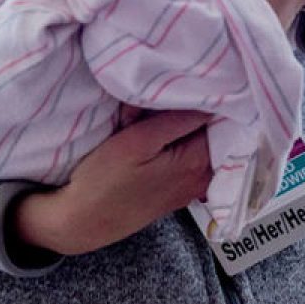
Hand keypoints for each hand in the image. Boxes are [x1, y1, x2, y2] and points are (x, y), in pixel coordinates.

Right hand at [8, 109, 212, 256]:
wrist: (83, 222)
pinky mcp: (176, 191)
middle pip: (212, 131)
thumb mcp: (137, 141)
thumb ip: (177, 120)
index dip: (208, 96)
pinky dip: (179, 142)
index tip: (191, 81)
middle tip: (170, 96)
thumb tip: (212, 98)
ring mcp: (191, 187)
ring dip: (185, 126)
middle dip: (195, 110)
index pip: (221, 118)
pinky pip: (188, 156)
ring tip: (161, 112)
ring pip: (199, 143)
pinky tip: (160, 134)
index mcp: (198, 162)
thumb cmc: (104, 180)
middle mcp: (203, 177)